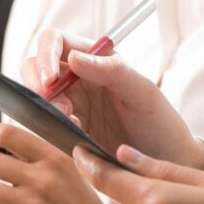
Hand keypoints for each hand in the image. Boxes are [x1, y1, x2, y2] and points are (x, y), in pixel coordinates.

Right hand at [22, 29, 203, 169]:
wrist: (167, 162)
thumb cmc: (161, 123)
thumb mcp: (143, 93)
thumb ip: (112, 71)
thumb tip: (75, 57)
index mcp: (96, 59)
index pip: (56, 40)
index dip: (46, 54)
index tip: (50, 80)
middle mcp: (79, 78)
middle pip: (36, 66)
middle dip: (37, 83)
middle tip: (57, 107)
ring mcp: (71, 104)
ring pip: (37, 94)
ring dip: (45, 106)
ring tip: (72, 122)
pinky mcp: (67, 129)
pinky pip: (44, 121)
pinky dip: (49, 125)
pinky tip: (75, 133)